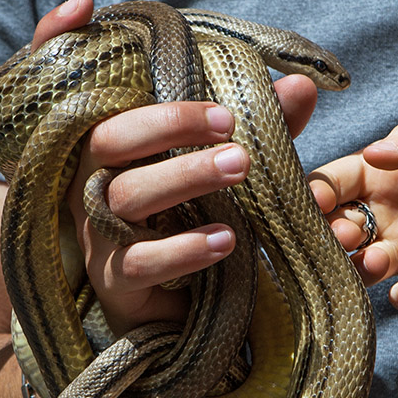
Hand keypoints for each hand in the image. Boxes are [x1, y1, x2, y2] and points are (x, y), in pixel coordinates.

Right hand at [30, 0, 319, 334]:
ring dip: (184, 178)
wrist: (176, 311)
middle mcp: (94, 186)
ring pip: (126, 197)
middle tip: (235, 138)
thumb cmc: (196, 224)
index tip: (227, 116)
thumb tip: (303, 86)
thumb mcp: (228, 173)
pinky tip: (225, 241)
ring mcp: (98, 235)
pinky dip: (182, 250)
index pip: (124, 111)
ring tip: (239, 171)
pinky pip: (138, 262)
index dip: (170, 111)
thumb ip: (260, 131)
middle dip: (171, 130)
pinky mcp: (113, 282)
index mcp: (114, 151)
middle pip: (110, 143)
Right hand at [310, 109, 397, 309]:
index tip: (315, 200)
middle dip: (329, 235)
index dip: (315, 193)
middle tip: (348, 232)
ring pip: (358, 268)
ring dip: (355, 268)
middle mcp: (386, 214)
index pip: (332, 184)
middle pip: (334, 231)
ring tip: (376, 258)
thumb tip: (374, 152)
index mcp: (383, 175)